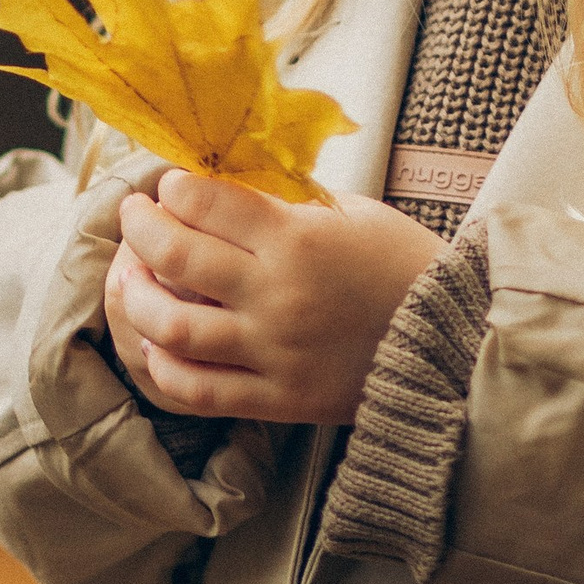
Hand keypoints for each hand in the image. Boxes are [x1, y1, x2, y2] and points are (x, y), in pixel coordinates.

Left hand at [103, 169, 445, 425]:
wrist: (452, 341)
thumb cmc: (400, 264)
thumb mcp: (347, 212)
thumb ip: (282, 202)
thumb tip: (218, 187)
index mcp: (297, 239)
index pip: (206, 202)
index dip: (173, 187)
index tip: (168, 184)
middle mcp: (277, 296)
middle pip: (175, 257)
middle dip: (141, 228)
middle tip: (135, 215)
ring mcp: (273, 353)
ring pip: (173, 328)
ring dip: (138, 297)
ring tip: (131, 278)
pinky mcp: (278, 399)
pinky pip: (198, 389)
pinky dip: (163, 366)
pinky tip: (155, 344)